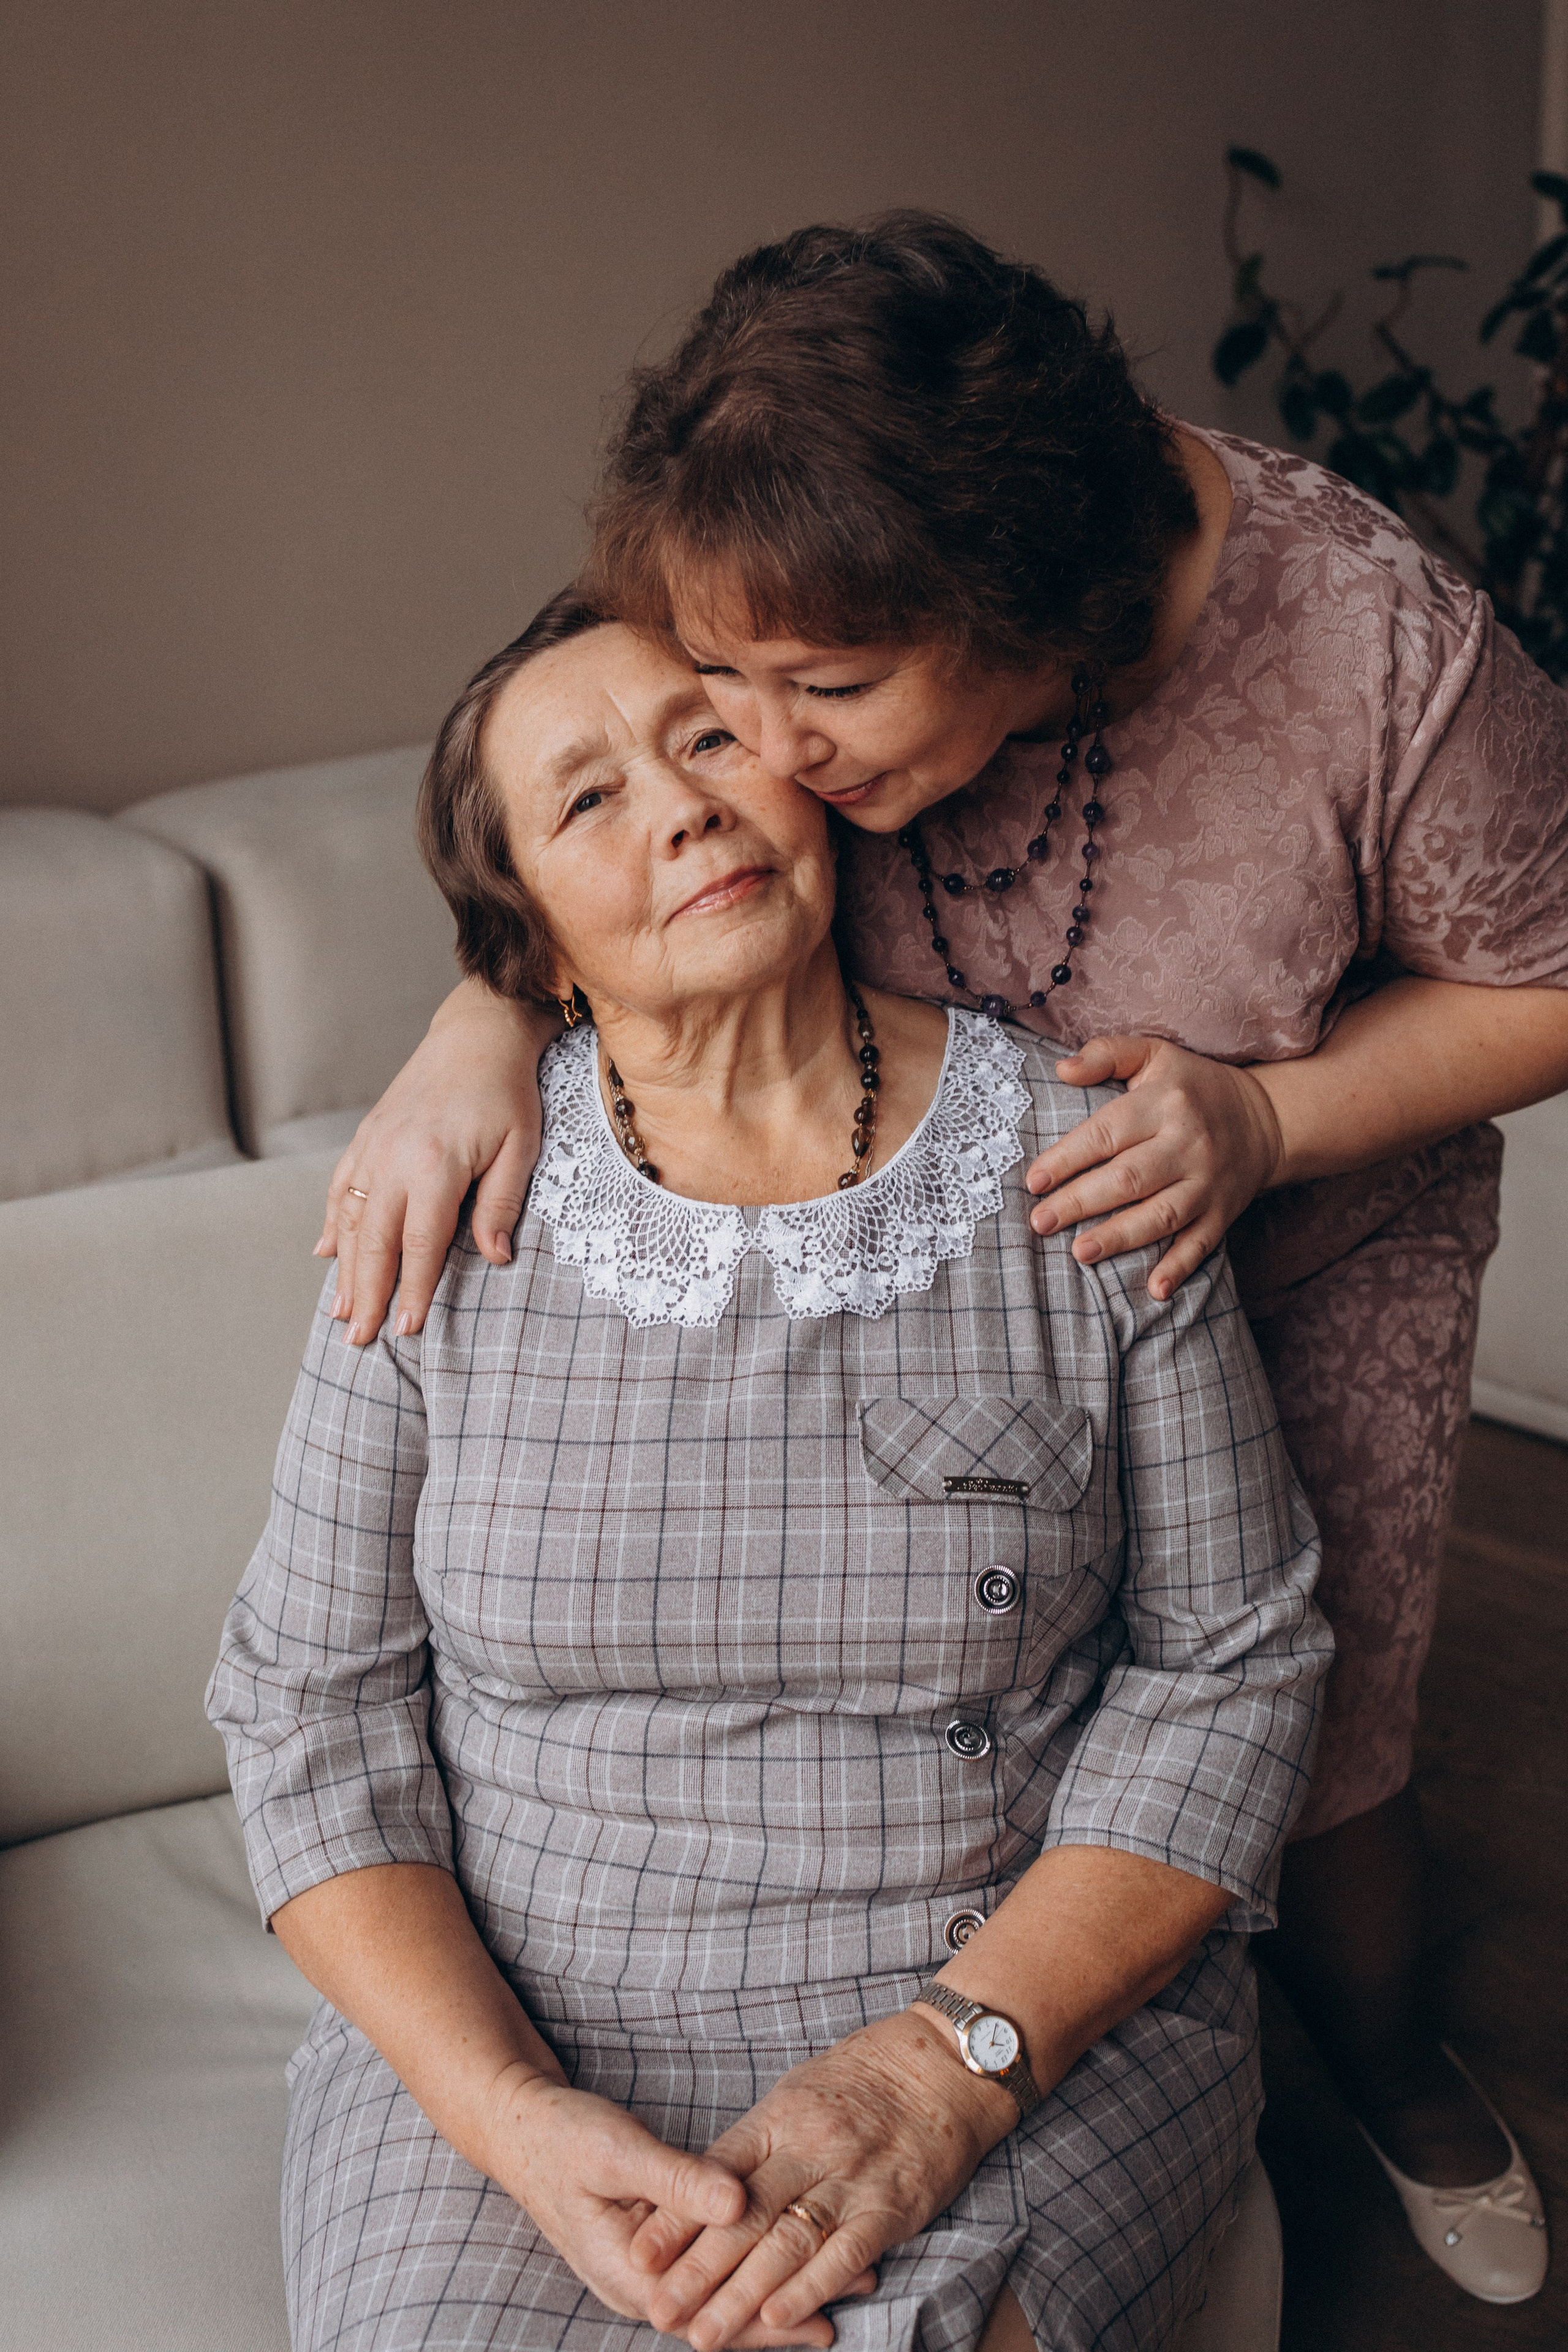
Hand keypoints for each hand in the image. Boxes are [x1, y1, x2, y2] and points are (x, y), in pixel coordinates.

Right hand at [317, 982, 556, 1343]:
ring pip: (348, 1219)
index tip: (405, 1331)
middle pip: (373, 1241)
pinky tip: (325, 1253)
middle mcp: (394, 1158)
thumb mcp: (522, 1146)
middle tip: (359, 1341)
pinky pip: (340, 1188)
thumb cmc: (507, 1091)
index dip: (411, 1291)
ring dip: (343, 1268)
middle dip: (365, 1294)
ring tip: (339, 1313)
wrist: (476, 1032)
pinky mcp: (366, 1135)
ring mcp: (373, 1146)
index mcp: (435, 1165)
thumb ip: (501, 1204)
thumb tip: (496, 1258)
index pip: (420, 1244)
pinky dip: (330, 1223)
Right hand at [480, 2069, 838, 2346]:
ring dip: (780, 2288)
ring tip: (848, 2277)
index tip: (827, 2309)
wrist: (522, 2127)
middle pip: (726, 2316)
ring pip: (724, 2294)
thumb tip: (738, 2203)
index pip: (713, 2313)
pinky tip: (791, 2253)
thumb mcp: (617, 2152)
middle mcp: (641, 2286)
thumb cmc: (564, 2136)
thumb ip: (676, 2180)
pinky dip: (754, 2264)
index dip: (771, 2314)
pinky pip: (714, 2269)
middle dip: (791, 2310)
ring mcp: (649, 2270)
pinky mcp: (657, 2246)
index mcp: (630, 2275)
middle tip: (860, 2290)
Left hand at [628, 2009, 1010, 2351]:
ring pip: (787, 2243)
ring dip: (742, 2294)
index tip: (640, 2254)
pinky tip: (778, 2317)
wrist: (944, 2068)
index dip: (677, 2217)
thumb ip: (758, 2143)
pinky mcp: (890, 2207)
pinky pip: (845, 2253)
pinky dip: (811, 2288)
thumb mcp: (799, 2092)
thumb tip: (708, 2187)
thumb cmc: (866, 2079)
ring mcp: (851, 2178)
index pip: (716, 2172)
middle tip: (660, 2310)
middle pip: (743, 2216)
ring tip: (704, 2334)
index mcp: (780, 2117)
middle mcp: (810, 2148)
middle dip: (697, 2269)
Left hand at [1027, 1035, 1284, 1298]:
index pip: (1107, 1133)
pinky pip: (1202, 1243)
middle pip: (1129, 1178)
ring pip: (1162, 1214)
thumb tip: (1061, 1070)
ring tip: (1079, 1252)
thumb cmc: (1193, 1087)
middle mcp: (1188, 1144)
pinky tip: (1155, 1290)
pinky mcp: (1224, 1212)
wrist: (1267, 1119)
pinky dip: (1180, 1267)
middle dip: (1081, 1202)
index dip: (1068, 1158)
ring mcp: (1208, 1182)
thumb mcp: (1155, 1055)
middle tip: (1040, 1223)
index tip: (1034, 1181)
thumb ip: (1106, 1054)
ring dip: (1121, 1237)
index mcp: (1165, 1103)